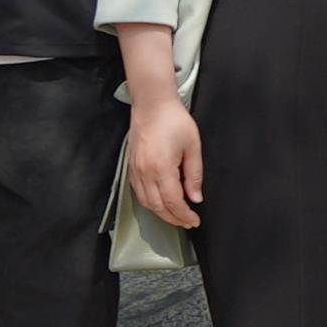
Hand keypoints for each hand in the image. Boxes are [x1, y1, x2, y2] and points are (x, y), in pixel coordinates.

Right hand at [120, 93, 203, 231]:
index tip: (194, 221)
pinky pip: (138, 191)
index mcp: (162, 168)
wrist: (152, 103)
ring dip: (160, 213)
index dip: (184, 215)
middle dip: (173, 218)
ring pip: (146, 202)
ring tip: (175, 216)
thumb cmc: (174, 120)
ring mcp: (135, 170)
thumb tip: (195, 197)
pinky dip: (149, 202)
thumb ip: (194, 175)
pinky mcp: (131, 166)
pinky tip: (159, 202)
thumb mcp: (193, 146)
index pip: (173, 202)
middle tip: (187, 223)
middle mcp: (145, 172)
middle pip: (158, 206)